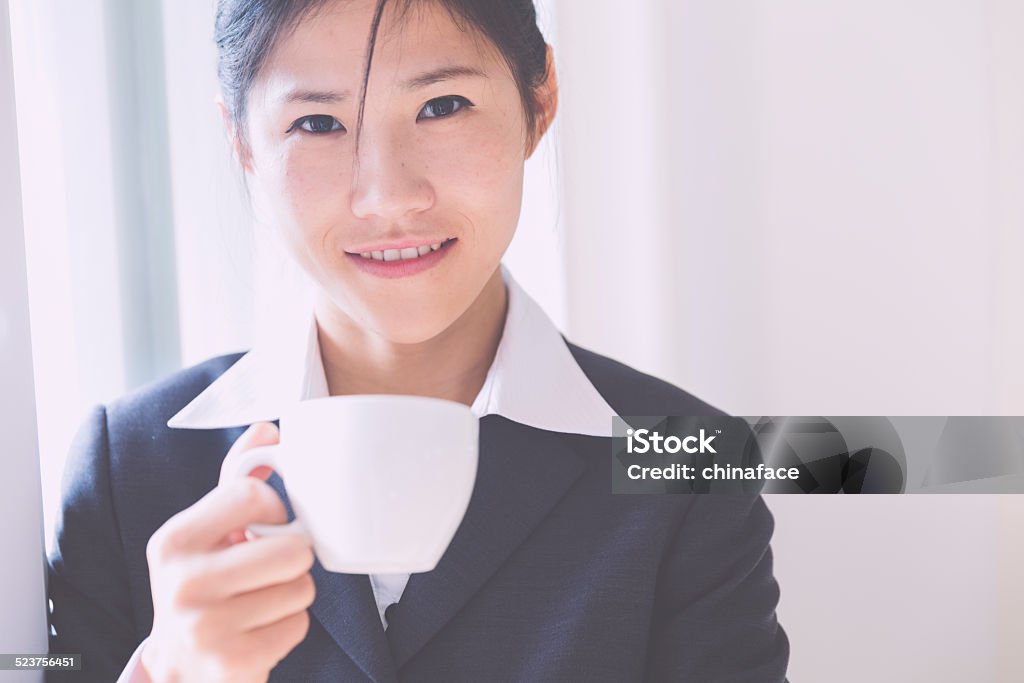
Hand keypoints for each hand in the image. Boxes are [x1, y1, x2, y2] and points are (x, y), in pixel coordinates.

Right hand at [139, 423, 314, 681]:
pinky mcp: (232, 664)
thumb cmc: (205, 582)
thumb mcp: (209, 529)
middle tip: (266, 571)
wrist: (180, 662)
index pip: (254, 495)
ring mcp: (204, 628)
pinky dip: (289, 627)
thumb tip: (268, 430)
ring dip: (292, 594)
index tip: (264, 524)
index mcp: (173, 539)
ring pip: (302, 587)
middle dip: (291, 559)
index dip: (274, 508)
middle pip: (292, 548)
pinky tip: (259, 630)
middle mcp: (181, 583)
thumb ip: (237, 479)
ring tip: (260, 601)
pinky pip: (299, 625)